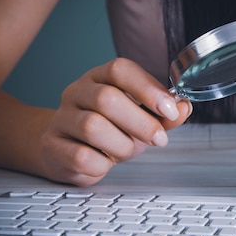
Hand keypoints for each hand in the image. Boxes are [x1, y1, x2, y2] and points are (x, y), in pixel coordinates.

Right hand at [39, 58, 191, 185]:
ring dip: (121, 145)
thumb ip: (164, 114)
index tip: (171, 110)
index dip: (148, 89)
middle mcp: (77, 92)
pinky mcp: (51, 145)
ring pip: (93, 127)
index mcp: (100, 77)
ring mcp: (60, 117)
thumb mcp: (141, 119)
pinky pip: (81, 156)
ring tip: (126, 150)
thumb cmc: (109, 131)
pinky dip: (102, 165)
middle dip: (141, 123)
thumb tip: (184, 107)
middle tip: (158, 139)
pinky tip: (104, 162)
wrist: (67, 151)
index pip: (121, 70)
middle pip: (107, 99)